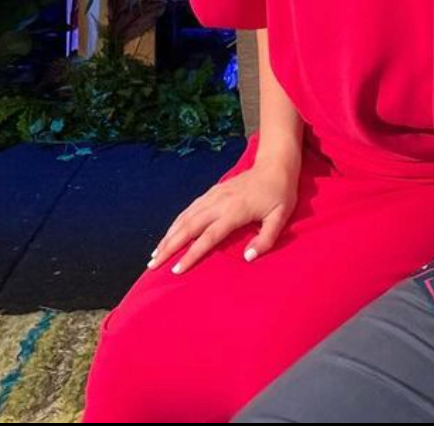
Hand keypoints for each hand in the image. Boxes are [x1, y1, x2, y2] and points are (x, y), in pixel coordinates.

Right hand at [149, 160, 297, 273]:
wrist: (275, 163)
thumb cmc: (280, 192)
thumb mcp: (280, 216)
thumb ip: (266, 239)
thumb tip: (248, 258)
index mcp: (234, 211)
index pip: (208, 237)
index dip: (192, 254)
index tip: (176, 270)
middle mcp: (219, 203)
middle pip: (189, 227)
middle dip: (169, 246)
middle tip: (153, 265)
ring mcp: (213, 196)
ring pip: (185, 217)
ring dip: (169, 235)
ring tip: (155, 254)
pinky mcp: (212, 192)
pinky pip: (190, 209)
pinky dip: (176, 222)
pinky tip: (169, 233)